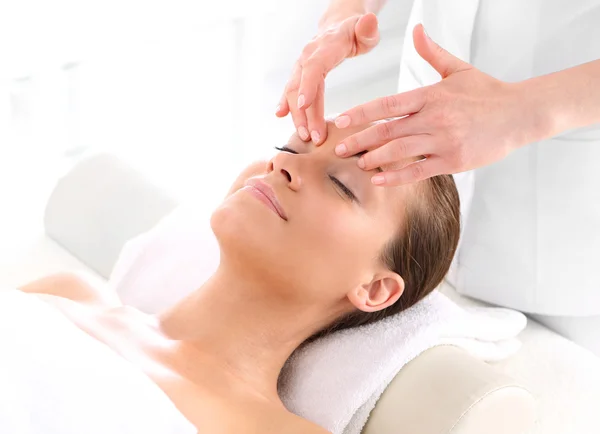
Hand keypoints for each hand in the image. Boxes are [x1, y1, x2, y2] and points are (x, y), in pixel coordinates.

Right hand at [276, 13, 379, 145]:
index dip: (308, 86)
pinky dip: (285, 104)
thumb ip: (368, 30)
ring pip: (293, 91)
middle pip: (300, 85)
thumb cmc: (356, 32)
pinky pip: (290, 90)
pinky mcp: (299, 74)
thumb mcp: (367, 30)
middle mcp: (308, 56)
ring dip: (297, 116)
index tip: (303, 105)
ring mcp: (301, 65)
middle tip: (312, 137)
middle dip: (304, 113)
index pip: (314, 67)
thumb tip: (369, 23)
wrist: (339, 25)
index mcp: (326, 47)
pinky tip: (281, 116)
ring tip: (305, 136)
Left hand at [333, 24, 536, 185]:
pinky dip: (397, 176)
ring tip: (357, 164)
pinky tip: (379, 179)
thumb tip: (417, 30)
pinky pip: (419, 170)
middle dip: (359, 140)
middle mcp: (434, 117)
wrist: (520, 114)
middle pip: (387, 130)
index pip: (388, 104)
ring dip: (374, 159)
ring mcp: (443, 140)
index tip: (341, 120)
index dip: (361, 113)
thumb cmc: (487, 92)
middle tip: (338, 148)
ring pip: (400, 151)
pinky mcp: (453, 160)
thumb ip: (432, 53)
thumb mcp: (458, 69)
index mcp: (431, 95)